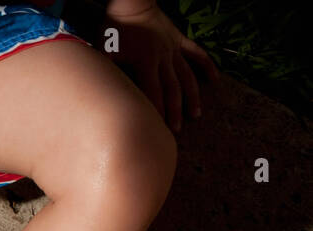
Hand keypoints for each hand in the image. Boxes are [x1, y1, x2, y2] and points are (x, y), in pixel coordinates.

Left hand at [106, 2, 218, 131]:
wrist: (132, 3)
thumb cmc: (115, 28)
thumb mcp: (106, 52)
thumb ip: (109, 73)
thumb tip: (103, 96)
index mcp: (146, 62)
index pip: (153, 93)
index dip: (157, 112)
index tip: (158, 129)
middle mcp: (163, 58)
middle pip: (172, 89)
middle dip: (174, 111)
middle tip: (176, 130)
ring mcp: (173, 49)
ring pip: (187, 75)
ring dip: (192, 95)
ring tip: (196, 114)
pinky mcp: (179, 40)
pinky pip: (196, 53)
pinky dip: (206, 65)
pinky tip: (215, 78)